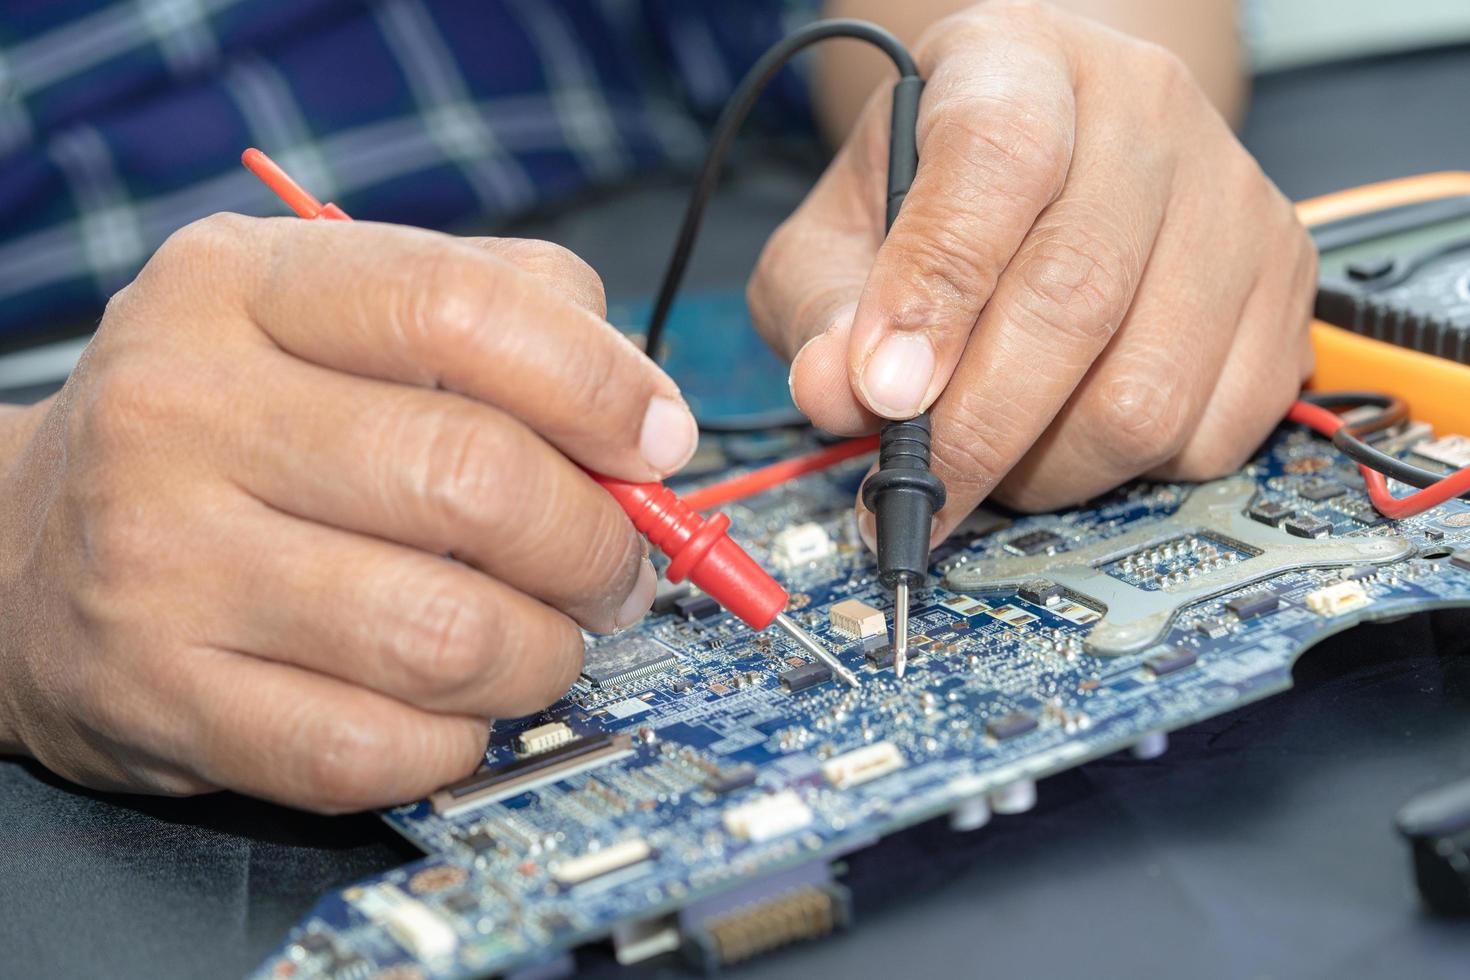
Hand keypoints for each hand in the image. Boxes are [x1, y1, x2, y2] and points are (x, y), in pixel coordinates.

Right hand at [0, 216, 696, 811]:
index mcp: (241, 286)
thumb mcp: (323, 309)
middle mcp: (184, 412)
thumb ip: (497, 308)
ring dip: (544, 652)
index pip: (458, 308)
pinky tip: (455, 704)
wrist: (15, 548)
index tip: (656, 439)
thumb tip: (643, 407)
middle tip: (615, 566)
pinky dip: (458, 738)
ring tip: (543, 637)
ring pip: (446, 635)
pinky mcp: (162, 698)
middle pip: (476, 480)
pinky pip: (375, 748)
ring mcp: (162, 564)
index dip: (597, 383)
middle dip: (596, 543)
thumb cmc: (222, 423)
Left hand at [749, 0, 1315, 541]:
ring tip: (992, 455)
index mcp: (1016, 62)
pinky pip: (1211, 432)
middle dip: (976, 429)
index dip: (934, 293)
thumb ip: (821, 304)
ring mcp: (1232, 196)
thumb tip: (837, 393)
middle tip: (915, 487)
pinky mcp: (1286, 281)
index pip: (993, 161)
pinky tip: (1071, 435)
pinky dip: (1126, 471)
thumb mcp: (841, 227)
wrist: (1054, 153)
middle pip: (1076, 297)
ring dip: (1049, 465)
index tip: (883, 394)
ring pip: (1148, 390)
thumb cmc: (934, 195)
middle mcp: (1143, 109)